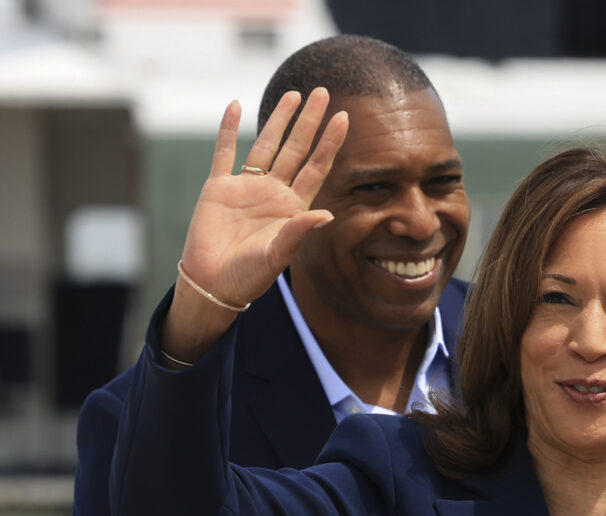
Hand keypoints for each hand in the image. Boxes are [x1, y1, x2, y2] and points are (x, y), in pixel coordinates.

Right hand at [162, 88, 347, 362]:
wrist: (213, 284)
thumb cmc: (249, 277)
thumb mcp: (278, 256)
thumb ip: (299, 232)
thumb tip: (328, 215)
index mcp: (292, 207)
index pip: (316, 167)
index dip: (329, 143)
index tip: (344, 118)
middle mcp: (273, 192)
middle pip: (296, 148)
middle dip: (310, 121)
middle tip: (324, 93)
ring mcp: (246, 187)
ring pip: (266, 145)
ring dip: (278, 120)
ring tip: (294, 94)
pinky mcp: (218, 187)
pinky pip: (225, 152)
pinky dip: (228, 129)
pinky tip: (235, 105)